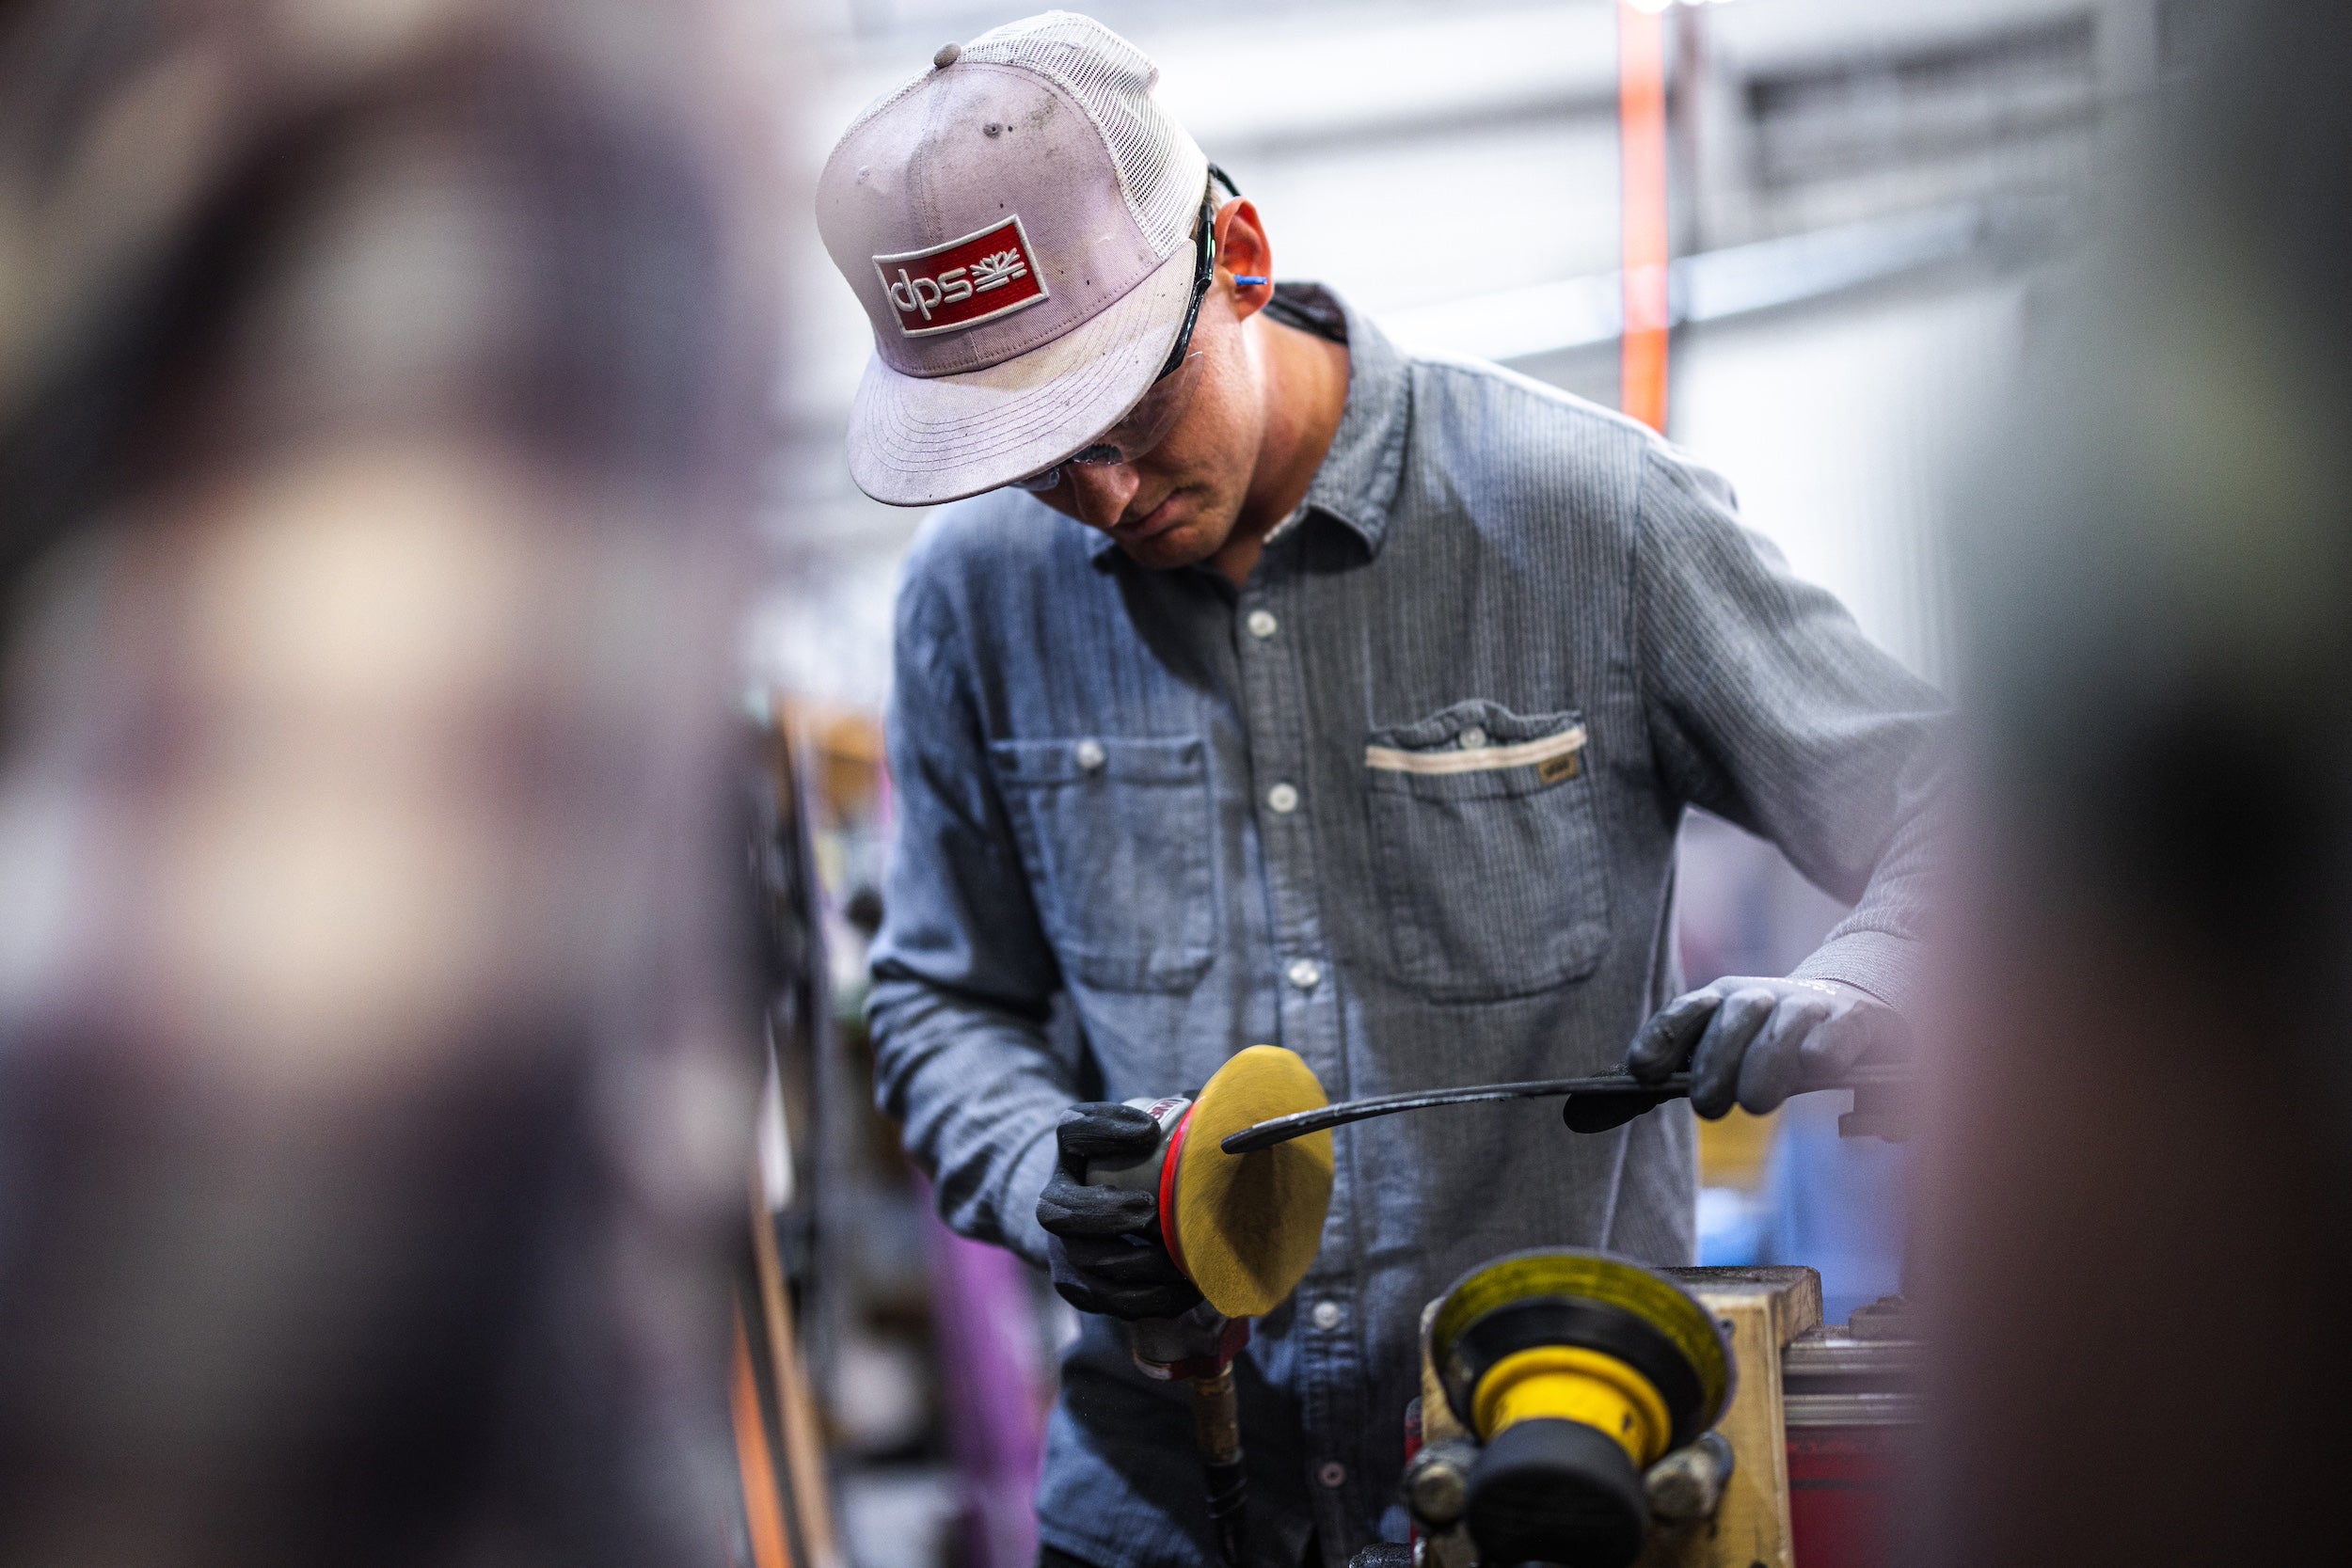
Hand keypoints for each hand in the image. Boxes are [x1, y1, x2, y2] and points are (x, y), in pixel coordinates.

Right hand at [1034, 1102, 1202, 1320]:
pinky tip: (1188, 1289)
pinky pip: (1109, 1301)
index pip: (1074, 1130)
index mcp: (1070, 1149)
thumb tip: (1228, 1111)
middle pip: (1057, 1212)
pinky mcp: (1077, 1286)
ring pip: (1084, 1264)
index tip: (1149, 1130)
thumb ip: (1177, 1119)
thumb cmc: (1133, 1161)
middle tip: (1148, 1211)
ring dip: (1135, 1266)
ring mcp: (1060, 1247)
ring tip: (1179, 1261)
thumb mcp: (1144, 1131)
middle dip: (1103, 1215)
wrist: (1095, 1207)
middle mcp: (1053, 1198)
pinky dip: (1151, 1299)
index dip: (1106, 1129)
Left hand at [1625, 977, 1899, 1119]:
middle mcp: (1763, 996)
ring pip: (1782, 1026)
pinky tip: (1816, 1066)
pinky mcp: (1856, 1021)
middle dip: (1715, 1063)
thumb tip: (1615, 1098)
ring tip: (1755, 1103)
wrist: (1851, 1010)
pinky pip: (1835, 1032)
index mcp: (1722, 1000)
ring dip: (1765, 1063)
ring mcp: (1811, 1006)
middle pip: (1731, 1019)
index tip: (1642, 1072)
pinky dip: (1825, 1049)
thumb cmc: (1776, 1046)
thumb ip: (1683, 1075)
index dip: (1661, 1039)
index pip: (1683, 1013)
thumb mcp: (1729, 1056)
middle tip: (1708, 1106)